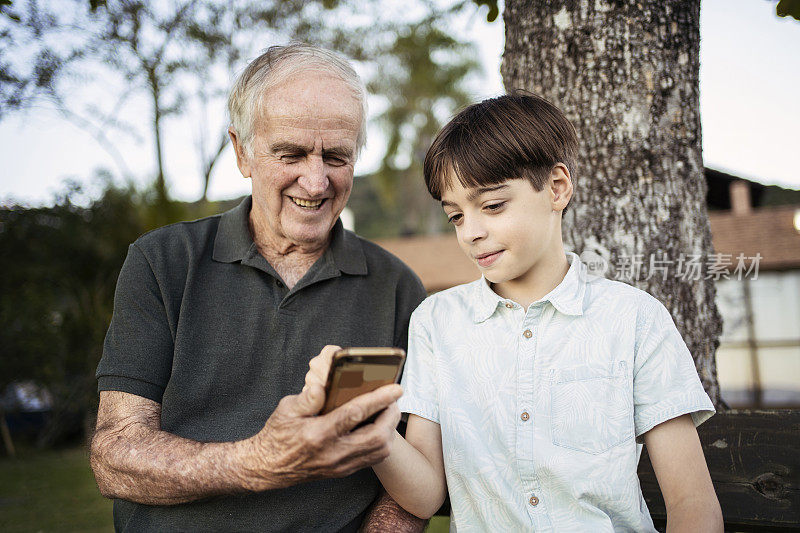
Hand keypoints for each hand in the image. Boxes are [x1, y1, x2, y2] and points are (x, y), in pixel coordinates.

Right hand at [241, 345, 402, 490]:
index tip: (395, 388)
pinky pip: (372, 458)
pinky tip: (379, 427)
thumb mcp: (286, 410)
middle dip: (391, 415)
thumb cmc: (278, 435)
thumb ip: (307, 398)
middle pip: (377, 436)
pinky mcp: (343, 471)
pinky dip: (382, 441)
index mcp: (318, 434)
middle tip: (393, 398)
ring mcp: (340, 465)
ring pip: (379, 450)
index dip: (378, 399)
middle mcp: (333, 453)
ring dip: (389, 429)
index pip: (355, 414)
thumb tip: (322, 385)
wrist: (268, 467)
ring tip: (388, 410)